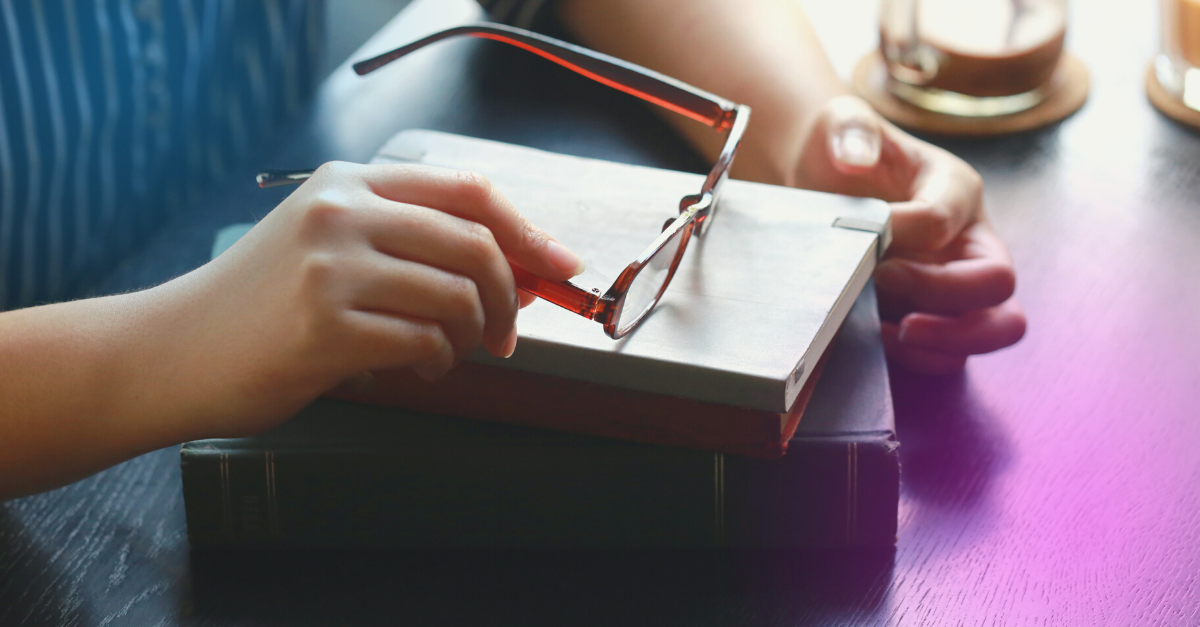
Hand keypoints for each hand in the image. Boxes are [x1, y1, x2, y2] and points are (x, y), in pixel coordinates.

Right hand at [177, 162, 584, 434]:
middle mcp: (342, 212)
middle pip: (475, 242)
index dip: (527, 229)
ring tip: (446, 352)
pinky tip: (418, 368)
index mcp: (349, 183)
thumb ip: (410, 243)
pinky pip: (424, 342)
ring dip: (470, 335)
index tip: (559, 262)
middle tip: (508, 331)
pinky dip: (437, 362)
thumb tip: (518, 268)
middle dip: (511, 294)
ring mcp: (331, 268)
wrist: (173, 350)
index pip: (467, 189)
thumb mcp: (328, 244)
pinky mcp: (325, 326)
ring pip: (456, 295)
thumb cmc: (261, 303)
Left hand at [792, 96, 1025, 372]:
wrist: (820, 184)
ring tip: (889, 335)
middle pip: (999, 285)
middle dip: (946, 300)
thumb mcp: (839, 125)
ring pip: (993, 327)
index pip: (946, 219)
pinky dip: (921, 358)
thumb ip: (850, 130)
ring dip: (944, 341)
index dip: (905, 235)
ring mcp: (956, 282)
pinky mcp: (935, 315)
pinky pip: (952, 354)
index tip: (865, 240)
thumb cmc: (839, 153)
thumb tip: (854, 157)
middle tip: (892, 299)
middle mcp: (969, 239)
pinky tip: (876, 343)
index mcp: (953, 189)